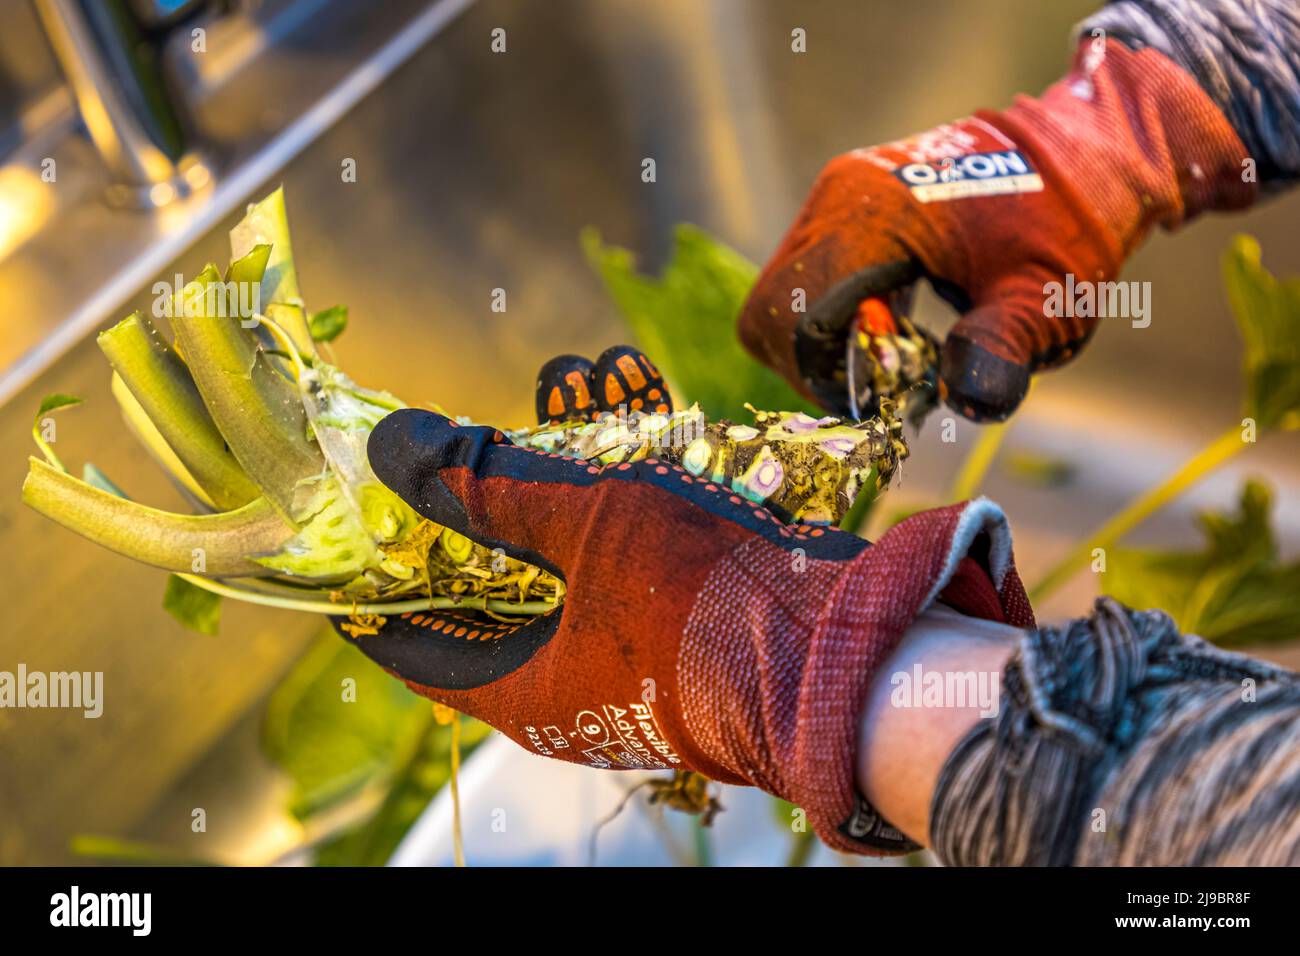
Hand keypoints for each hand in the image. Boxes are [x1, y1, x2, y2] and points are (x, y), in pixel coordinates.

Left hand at [340, 403, 1033, 853]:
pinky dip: (615, 515)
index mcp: (526, 690)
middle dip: (478, 525)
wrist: (848, 652)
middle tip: (460, 462)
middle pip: (495, 606)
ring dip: (557, 503)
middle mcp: (574, 693)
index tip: (357, 550)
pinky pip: (629, 574)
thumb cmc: (704, 599)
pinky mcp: (686, 643)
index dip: (378, 599)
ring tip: (553, 423)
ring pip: (569, 579)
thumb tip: (393, 450)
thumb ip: (490, 484)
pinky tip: (625, 454)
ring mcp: (633, 672)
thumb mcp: (586, 521)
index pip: (417, 651)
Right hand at [738, 38, 1254, 421]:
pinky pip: (804, 278)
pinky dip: (832, 318)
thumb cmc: (1071, 224)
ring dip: (822, 344)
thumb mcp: (1044, 298)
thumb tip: (965, 399)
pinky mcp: (845, 208)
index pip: (794, 317)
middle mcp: (837, 198)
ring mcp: (836, 198)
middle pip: (770, 310)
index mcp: (871, 213)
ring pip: (780, 296)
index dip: (822, 376)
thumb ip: (999, 349)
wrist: (1090, 152)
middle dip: (812, 366)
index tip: (880, 401)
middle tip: (877, 389)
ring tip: (892, 358)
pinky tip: (892, 329)